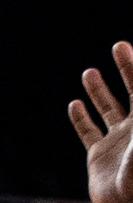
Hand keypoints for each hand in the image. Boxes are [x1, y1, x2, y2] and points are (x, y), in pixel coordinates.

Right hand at [71, 42, 132, 202]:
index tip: (130, 48)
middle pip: (132, 91)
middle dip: (127, 68)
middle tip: (119, 45)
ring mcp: (117, 142)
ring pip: (107, 109)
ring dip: (99, 90)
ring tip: (89, 72)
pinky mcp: (98, 156)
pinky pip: (88, 132)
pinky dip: (81, 118)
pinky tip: (74, 105)